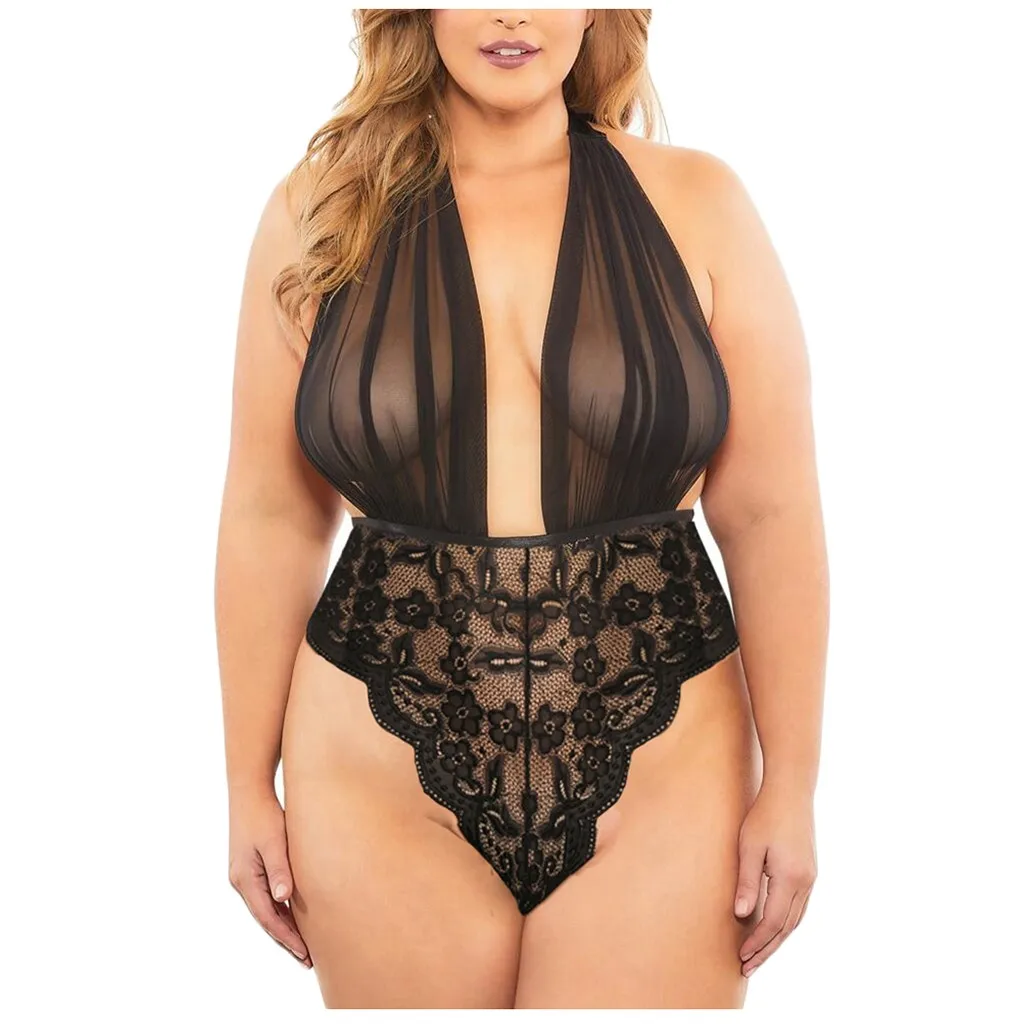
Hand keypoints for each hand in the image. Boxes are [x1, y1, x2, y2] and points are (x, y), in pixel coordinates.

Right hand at [228, 786, 311, 968]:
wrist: (249, 792)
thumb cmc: (264, 814)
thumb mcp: (274, 842)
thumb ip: (279, 869)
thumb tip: (282, 898)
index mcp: (245, 879)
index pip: (269, 918)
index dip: (287, 938)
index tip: (305, 954)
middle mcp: (242, 881)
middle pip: (266, 919)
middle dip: (286, 940)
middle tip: (307, 960)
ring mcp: (245, 876)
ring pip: (266, 910)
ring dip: (283, 928)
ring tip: (303, 946)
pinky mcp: (252, 868)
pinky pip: (267, 897)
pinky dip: (280, 911)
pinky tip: (294, 917)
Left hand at [733, 779, 816, 977]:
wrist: (791, 791)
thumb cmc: (765, 815)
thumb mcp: (749, 847)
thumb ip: (747, 882)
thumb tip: (741, 915)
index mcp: (791, 878)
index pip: (773, 922)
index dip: (756, 943)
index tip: (741, 957)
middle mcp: (806, 882)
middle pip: (786, 928)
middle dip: (767, 949)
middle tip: (748, 967)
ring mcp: (811, 877)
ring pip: (796, 920)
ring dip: (777, 939)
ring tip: (758, 954)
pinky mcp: (810, 871)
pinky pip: (799, 907)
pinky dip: (786, 923)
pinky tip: (774, 928)